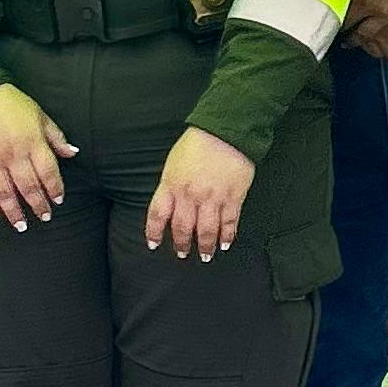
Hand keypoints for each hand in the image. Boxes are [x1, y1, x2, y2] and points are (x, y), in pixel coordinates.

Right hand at [0, 84, 75, 228]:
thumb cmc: (11, 103)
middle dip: (37, 205)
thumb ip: (55, 137)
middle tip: (44, 217)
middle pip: (28, 187)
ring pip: (5, 193)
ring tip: (21, 226)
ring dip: (14, 212)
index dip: (54, 188)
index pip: (48, 172)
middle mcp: (13, 155)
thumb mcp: (39, 115)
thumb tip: (72, 152)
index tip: (57, 200)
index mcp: (32, 143)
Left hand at [146, 125, 255, 260]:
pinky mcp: (233, 197)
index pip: (158, 215)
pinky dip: (227, 236)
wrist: (226, 131)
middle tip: (182, 254)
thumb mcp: (173, 163)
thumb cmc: (198, 143)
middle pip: (182, 228)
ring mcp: (212, 198)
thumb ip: (171, 186)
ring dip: (205, 246)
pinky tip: (225, 243)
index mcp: (172, 184)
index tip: (154, 244)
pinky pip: (229, 222)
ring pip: (206, 231)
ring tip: (206, 255)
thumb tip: (170, 205)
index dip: (154, 232)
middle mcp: (190, 195)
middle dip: (181, 244)